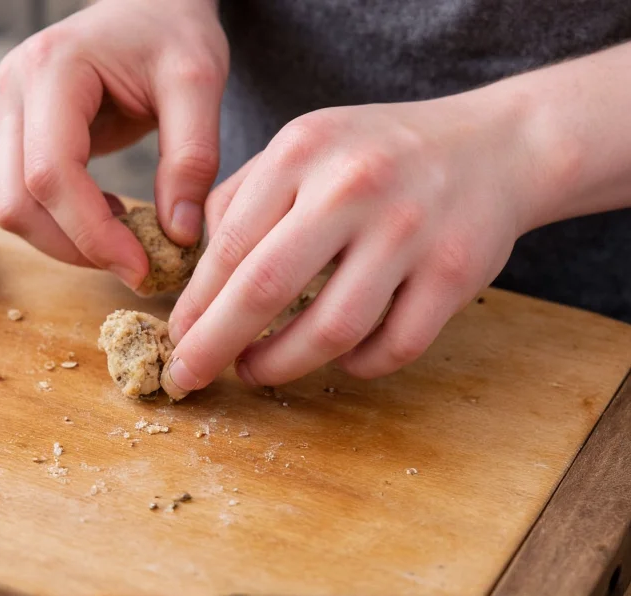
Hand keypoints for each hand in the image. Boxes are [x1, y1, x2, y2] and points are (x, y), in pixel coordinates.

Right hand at [0, 0, 227, 290]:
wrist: (151, 4)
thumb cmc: (174, 31)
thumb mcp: (199, 82)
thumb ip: (192, 157)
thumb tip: (178, 236)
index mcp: (53, 70)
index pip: (52, 174)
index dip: (92, 233)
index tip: (141, 267)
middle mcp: (16, 91)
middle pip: (18, 200)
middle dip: (76, 247)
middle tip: (137, 267)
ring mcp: (10, 113)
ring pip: (12, 206)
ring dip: (65, 241)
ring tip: (127, 238)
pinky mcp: (20, 134)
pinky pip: (23, 196)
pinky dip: (62, 223)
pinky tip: (110, 216)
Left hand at [162, 93, 548, 397]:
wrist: (494, 146)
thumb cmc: (379, 153)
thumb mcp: (304, 145)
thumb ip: (244, 196)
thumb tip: (200, 272)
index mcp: (303, 152)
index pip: (230, 244)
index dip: (196, 303)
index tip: (176, 338)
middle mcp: (353, 187)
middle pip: (265, 288)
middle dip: (214, 345)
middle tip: (189, 375)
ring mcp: (410, 231)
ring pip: (332, 329)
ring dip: (282, 364)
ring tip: (257, 370)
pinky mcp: (456, 272)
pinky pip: (395, 347)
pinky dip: (358, 366)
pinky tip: (338, 358)